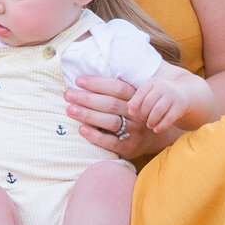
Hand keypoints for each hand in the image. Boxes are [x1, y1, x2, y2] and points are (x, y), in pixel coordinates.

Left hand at [65, 65, 209, 157]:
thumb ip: (114, 89)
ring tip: (70, 110)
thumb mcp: (131, 97)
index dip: (97, 83)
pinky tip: (81, 129)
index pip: (116, 88)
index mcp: (136, 98)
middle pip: (110, 104)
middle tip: (68, 95)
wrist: (155, 137)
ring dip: (88, 115)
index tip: (78, 80)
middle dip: (87, 98)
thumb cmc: (134, 113)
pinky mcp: (129, 147)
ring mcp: (134, 131)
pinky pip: (111, 142)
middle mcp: (136, 113)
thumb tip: (86, 77)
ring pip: (109, 121)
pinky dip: (95, 136)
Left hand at [127, 64, 213, 133]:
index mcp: (154, 82)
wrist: (186, 94)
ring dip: (151, 120)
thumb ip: (139, 98)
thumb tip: (128, 108)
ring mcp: (173, 96)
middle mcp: (163, 87)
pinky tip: (156, 130)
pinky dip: (161, 126)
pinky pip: (169, 118)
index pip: (141, 93)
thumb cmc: (162, 95)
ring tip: (149, 125)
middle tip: (143, 119)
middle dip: (143, 114)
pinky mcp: (180, 106)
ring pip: (158, 110)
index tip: (131, 113)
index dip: (135, 104)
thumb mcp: (151, 92)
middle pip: (148, 103)